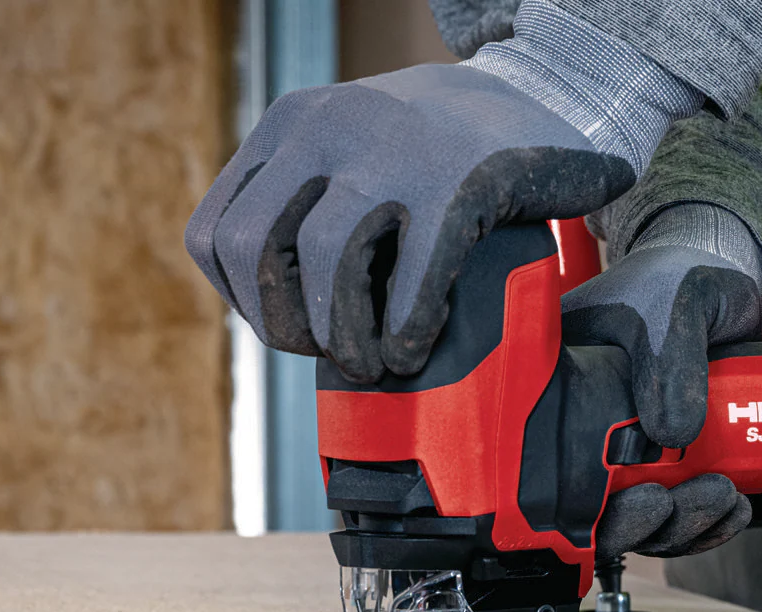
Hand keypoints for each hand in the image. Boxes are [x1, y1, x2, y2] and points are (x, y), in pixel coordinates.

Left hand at [184, 64, 632, 381]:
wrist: (544, 96)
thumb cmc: (442, 150)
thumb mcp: (353, 147)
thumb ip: (304, 197)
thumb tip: (267, 304)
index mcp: (292, 124)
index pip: (217, 231)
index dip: (246, 301)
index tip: (294, 327)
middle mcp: (331, 127)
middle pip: (258, 248)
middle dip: (288, 324)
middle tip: (334, 355)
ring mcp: (396, 150)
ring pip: (324, 258)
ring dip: (344, 334)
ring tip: (375, 365)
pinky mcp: (463, 180)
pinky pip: (412, 271)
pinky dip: (404, 327)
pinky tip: (413, 348)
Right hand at [566, 204, 761, 559]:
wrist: (731, 274)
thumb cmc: (686, 273)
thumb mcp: (677, 302)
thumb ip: (673, 357)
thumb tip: (673, 433)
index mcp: (560, 382)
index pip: (543, 461)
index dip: (579, 504)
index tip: (632, 499)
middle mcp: (584, 420)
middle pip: (592, 505)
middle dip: (638, 523)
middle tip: (677, 505)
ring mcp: (627, 443)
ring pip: (637, 514)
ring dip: (678, 526)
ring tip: (720, 501)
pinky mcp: (669, 456)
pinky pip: (674, 508)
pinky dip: (702, 522)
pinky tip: (729, 509)